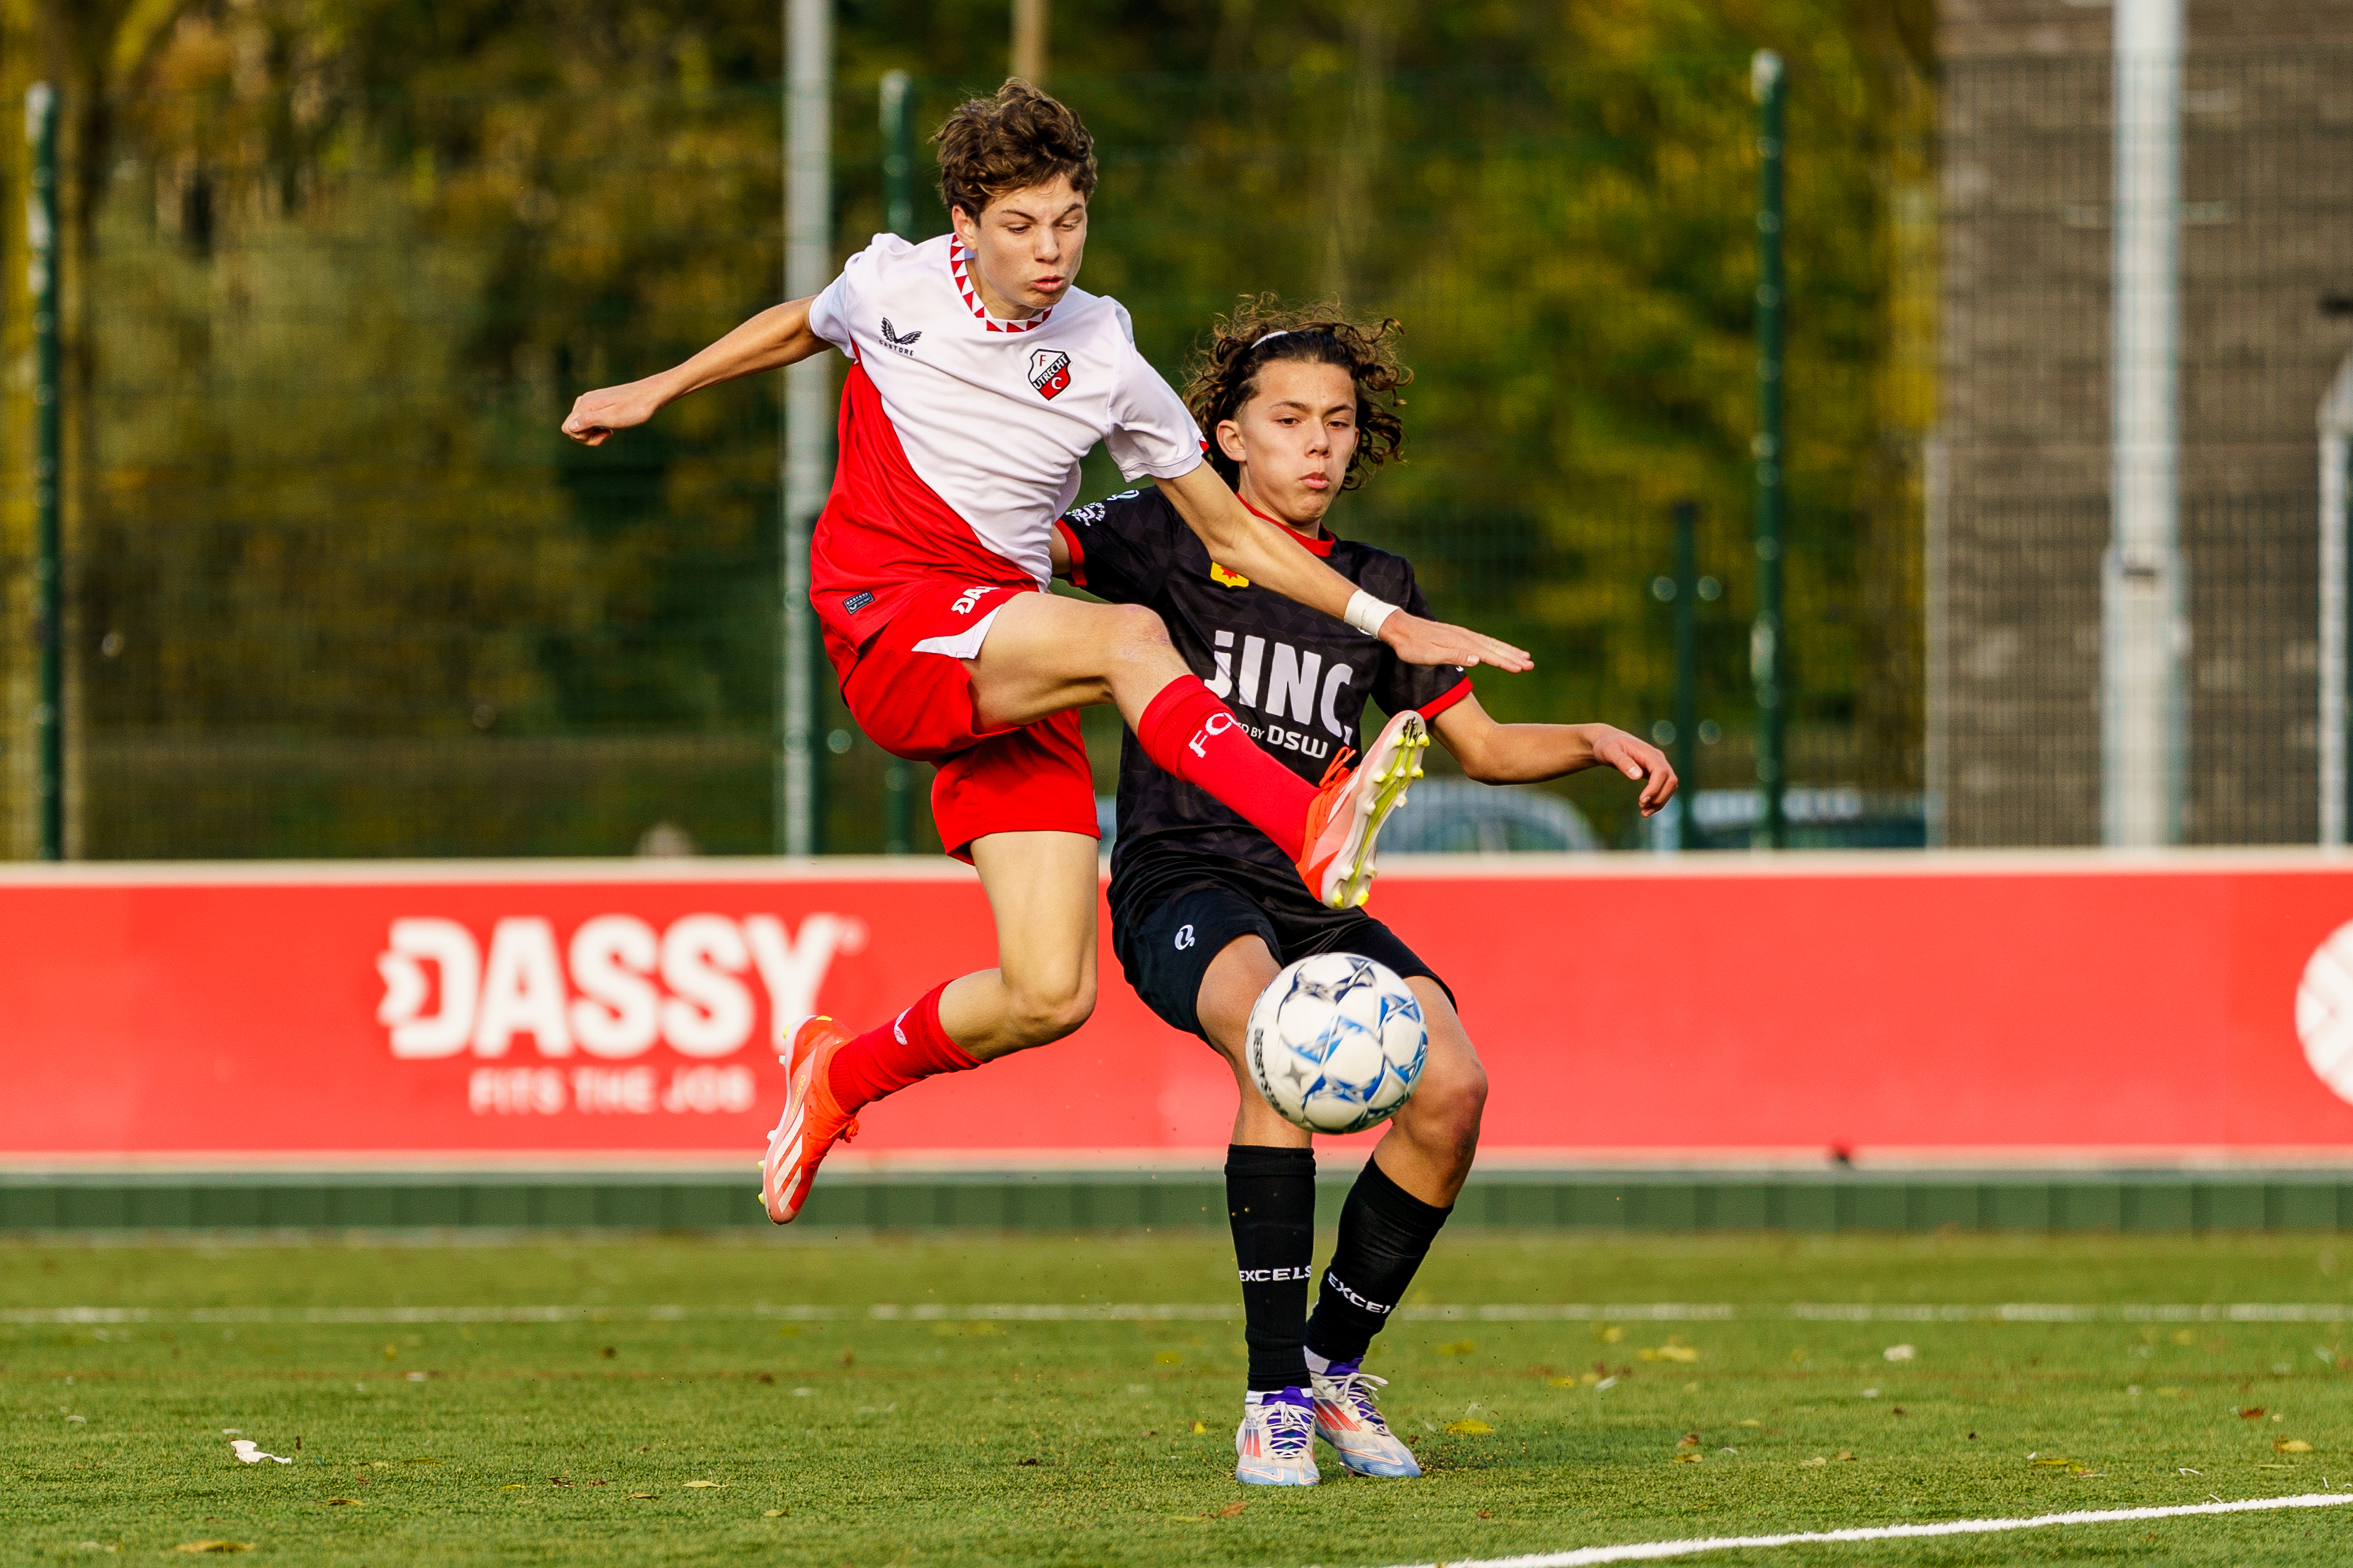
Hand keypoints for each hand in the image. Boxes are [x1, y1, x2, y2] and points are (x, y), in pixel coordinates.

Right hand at [561, 379, 666, 446]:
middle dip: (587, 437)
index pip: (567, 428)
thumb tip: (570, 427)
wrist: (651, 394)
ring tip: (610, 432)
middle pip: (572, 427)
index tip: (600, 434)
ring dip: (593, 433)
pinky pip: (589, 419)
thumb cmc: (635, 408)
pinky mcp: (600, 403)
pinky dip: (598, 427)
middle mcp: (585, 401)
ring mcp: (592, 401)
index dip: (581, 437)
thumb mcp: (613, 418)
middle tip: (608, 435)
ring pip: (581, 424)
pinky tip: (611, 428)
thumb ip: (589, 421)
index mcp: (586, 405)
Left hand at [1379, 611, 1533, 672]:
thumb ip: (1454, 656)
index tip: (1521, 669)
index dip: (1505, 663)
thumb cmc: (1411, 646)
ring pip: (1491, 644)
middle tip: (1531, 665)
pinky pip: (1483, 641)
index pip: (1488, 655)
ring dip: (1508, 651)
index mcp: (1461, 643)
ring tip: (1524, 657)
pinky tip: (1500, 649)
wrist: (1399, 627)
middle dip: (1513, 657)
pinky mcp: (1458, 635)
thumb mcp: (1429, 655)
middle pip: (1494, 648)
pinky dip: (1496, 646)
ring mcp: (1462, 634)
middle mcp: (1465, 636)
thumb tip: (1478, 660)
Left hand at [1589, 727, 1677, 815]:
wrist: (1607, 742)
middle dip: (1660, 797)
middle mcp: (1658, 759)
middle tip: (1642, 809)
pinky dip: (1658, 800)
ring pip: (1670, 786)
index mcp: (1649, 753)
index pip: (1661, 772)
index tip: (1642, 801)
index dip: (1655, 788)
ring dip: (1661, 801)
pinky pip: (1664, 788)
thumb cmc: (1607, 745)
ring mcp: (1658, 765)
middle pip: (1671, 781)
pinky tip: (1646, 809)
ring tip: (1644, 813)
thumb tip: (1638, 776)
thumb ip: (1623, 762)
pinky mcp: (1655, 773)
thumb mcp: (1610, 752)